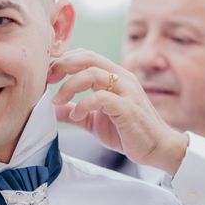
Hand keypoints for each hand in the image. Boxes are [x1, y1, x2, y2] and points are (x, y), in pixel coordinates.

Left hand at [48, 49, 187, 174]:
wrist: (158, 148)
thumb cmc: (128, 133)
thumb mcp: (94, 121)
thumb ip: (75, 111)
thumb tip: (52, 109)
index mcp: (114, 76)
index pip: (86, 56)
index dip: (64, 60)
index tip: (47, 74)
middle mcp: (121, 78)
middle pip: (87, 57)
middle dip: (62, 65)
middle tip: (47, 80)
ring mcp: (126, 91)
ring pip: (93, 73)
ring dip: (70, 86)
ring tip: (57, 101)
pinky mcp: (128, 108)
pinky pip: (102, 97)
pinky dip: (84, 104)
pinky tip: (76, 115)